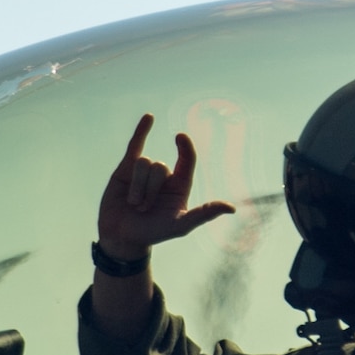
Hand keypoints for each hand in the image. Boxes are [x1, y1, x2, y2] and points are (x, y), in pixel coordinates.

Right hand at [97, 114, 235, 260]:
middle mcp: (165, 177)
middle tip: (144, 210)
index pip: (187, 160)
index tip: (181, 138)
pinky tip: (149, 117)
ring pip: (143, 162)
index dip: (185, 148)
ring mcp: (145, 171)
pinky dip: (142, 130)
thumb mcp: (180, 226)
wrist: (122, 237)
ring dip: (137, 186)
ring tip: (133, 204)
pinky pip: (136, 144)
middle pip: (160, 166)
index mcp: (180, 186)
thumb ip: (203, 214)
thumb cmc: (153, 233)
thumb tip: (231, 208)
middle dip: (150, 190)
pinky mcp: (126, 167)